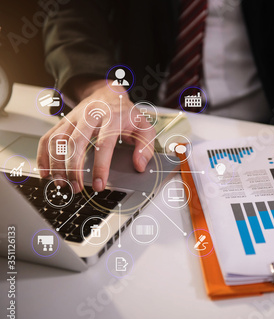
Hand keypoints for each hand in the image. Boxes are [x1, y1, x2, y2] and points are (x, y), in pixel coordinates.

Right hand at [37, 80, 155, 192]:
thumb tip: (139, 166)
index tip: (99, 184)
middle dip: (74, 168)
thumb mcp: (144, 127)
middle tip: (76, 187)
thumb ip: (146, 147)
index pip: (104, 144)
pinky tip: (46, 172)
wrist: (109, 93)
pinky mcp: (63, 121)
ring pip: (59, 140)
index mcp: (112, 118)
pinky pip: (48, 137)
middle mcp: (90, 116)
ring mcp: (74, 118)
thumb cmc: (126, 114)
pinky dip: (44, 155)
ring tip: (62, 184)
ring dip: (57, 164)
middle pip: (76, 142)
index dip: (101, 166)